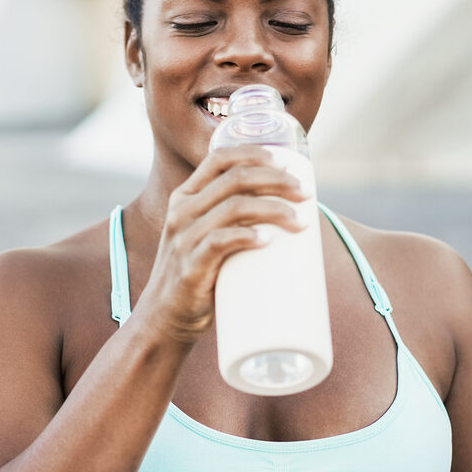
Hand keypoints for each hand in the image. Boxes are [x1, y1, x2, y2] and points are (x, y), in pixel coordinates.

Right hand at [136, 146, 310, 344]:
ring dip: (274, 209)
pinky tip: (268, 239)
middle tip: (306, 193)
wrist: (165, 318)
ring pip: (234, 207)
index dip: (255, 153)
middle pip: (235, 179)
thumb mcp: (206, 237)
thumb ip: (233, 220)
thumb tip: (288, 211)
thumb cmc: (198, 275)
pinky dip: (247, 237)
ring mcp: (184, 238)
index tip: (287, 161)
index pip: (219, 158)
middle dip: (277, 180)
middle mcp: (182, 211)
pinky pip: (220, 241)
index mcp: (185, 197)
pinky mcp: (190, 266)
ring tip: (300, 222)